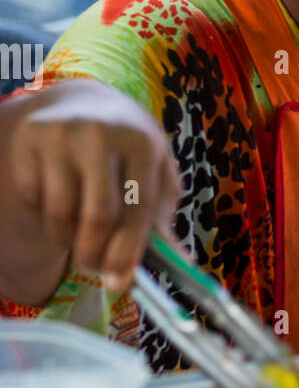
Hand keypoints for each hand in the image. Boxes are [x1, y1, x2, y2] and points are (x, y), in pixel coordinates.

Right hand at [9, 78, 179, 292]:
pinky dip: (45, 215)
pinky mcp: (30, 138)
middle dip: (95, 255)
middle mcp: (101, 133)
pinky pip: (34, 200)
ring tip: (79, 234)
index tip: (119, 282)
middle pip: (97, 217)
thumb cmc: (129, 152)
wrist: (85, 105)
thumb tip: (180, 265)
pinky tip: (59, 201)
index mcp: (141, 143)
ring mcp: (61, 134)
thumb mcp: (154, 177)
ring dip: (68, 240)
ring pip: (60, 214)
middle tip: (94, 268)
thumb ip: (162, 221)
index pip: (137, 208)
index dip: (128, 251)